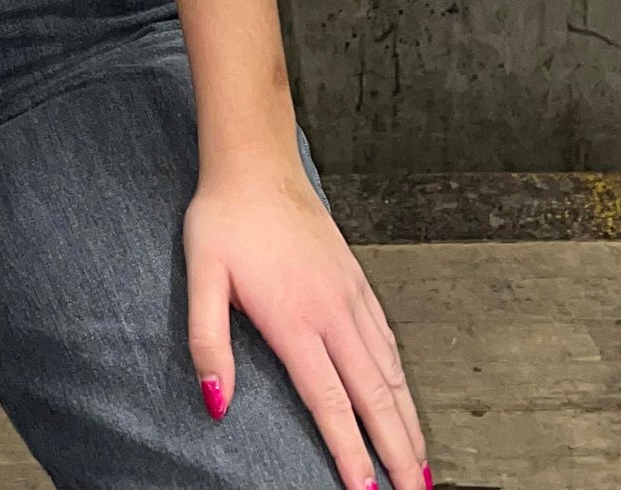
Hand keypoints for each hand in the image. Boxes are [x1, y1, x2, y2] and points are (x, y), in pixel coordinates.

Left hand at [183, 155, 428, 489]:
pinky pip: (386, 338)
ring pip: (389, 370)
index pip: (330, 403)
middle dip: (396, 451)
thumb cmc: (223, 218)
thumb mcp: (200, 275)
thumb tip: (216, 403)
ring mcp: (350, 294)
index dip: (351, 454)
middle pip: (374, 396)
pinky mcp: (355, 278)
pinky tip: (403, 394)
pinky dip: (401, 376)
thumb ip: (207, 342)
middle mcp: (332, 311)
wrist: (255, 161)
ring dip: (406, 419)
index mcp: (295, 319)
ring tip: (419, 462)